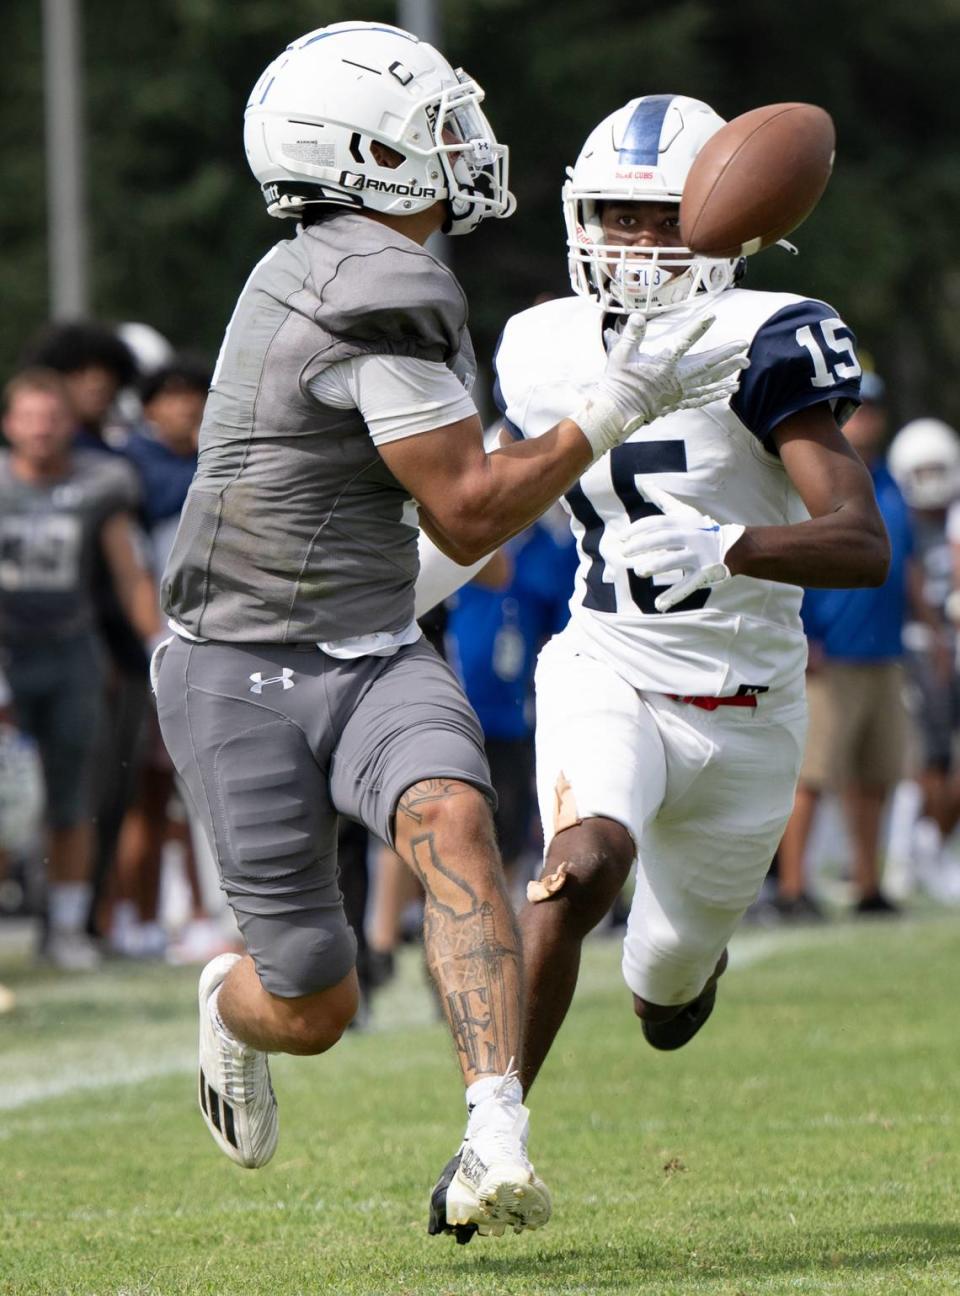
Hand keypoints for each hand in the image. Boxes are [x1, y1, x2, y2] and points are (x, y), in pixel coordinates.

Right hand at [572, 312, 749, 458]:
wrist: (617, 411)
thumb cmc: (618, 381)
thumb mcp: (620, 354)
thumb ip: (631, 335)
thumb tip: (637, 316)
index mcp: (663, 365)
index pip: (684, 343)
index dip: (698, 329)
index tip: (712, 316)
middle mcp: (676, 380)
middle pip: (707, 365)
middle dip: (727, 355)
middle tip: (744, 345)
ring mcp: (679, 393)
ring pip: (709, 382)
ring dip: (728, 373)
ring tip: (744, 366)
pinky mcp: (678, 402)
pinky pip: (702, 398)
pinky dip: (716, 393)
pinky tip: (729, 390)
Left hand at [620, 482, 745, 611]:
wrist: (732, 546)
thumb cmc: (700, 528)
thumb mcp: (683, 511)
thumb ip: (663, 499)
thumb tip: (645, 484)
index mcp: (682, 523)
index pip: (656, 523)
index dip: (638, 529)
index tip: (622, 537)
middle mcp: (689, 536)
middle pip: (663, 539)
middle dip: (643, 545)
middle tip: (625, 552)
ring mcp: (697, 555)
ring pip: (675, 560)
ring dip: (657, 565)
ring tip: (640, 571)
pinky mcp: (704, 573)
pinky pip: (687, 585)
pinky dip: (674, 596)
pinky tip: (659, 605)